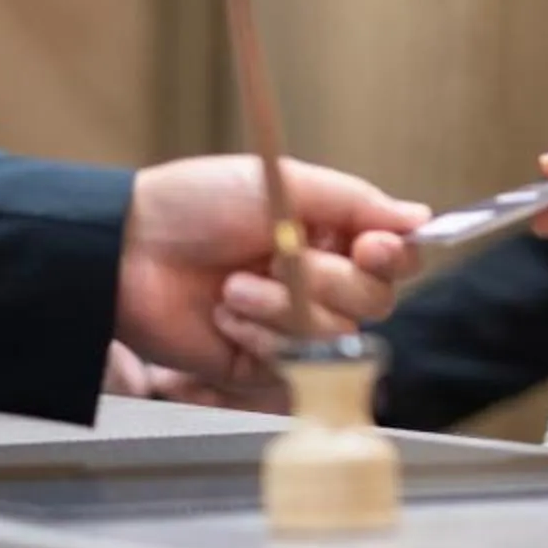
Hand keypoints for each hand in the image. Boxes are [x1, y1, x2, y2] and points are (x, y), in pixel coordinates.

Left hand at [115, 156, 428, 393]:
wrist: (126, 251)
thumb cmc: (198, 204)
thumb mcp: (283, 184)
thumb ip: (356, 201)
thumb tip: (421, 218)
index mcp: (331, 233)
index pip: (394, 257)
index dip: (392, 257)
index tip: (369, 246)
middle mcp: (320, 279)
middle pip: (374, 300)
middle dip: (328, 281)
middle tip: (280, 258)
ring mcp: (292, 323)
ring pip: (336, 334)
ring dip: (284, 309)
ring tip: (233, 288)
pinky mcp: (261, 364)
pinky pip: (294, 364)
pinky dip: (261, 338)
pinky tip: (226, 317)